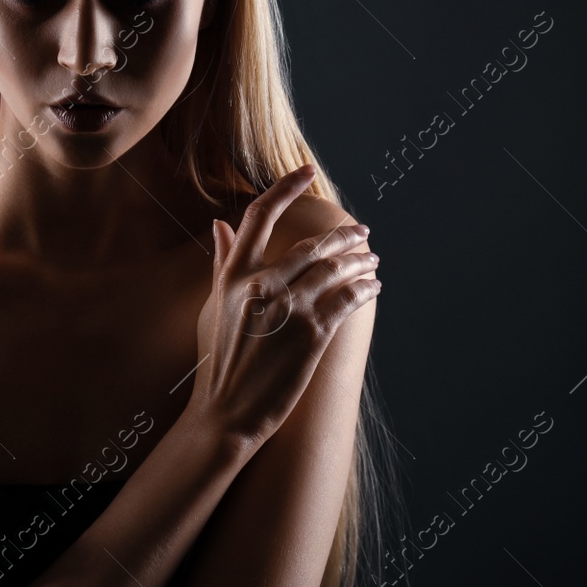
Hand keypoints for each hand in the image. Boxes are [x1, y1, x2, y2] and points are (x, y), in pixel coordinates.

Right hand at [187, 165, 380, 450]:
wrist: (225, 412)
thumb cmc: (219, 360)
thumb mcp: (213, 306)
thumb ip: (223, 262)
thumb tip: (221, 223)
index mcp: (234, 275)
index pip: (260, 216)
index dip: (286, 188)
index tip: (307, 175)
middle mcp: (261, 285)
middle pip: (312, 243)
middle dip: (344, 235)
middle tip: (361, 233)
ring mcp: (288, 308)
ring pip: (335, 269)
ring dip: (359, 261)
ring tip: (372, 260)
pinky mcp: (311, 334)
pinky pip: (347, 299)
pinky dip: (364, 289)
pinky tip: (372, 287)